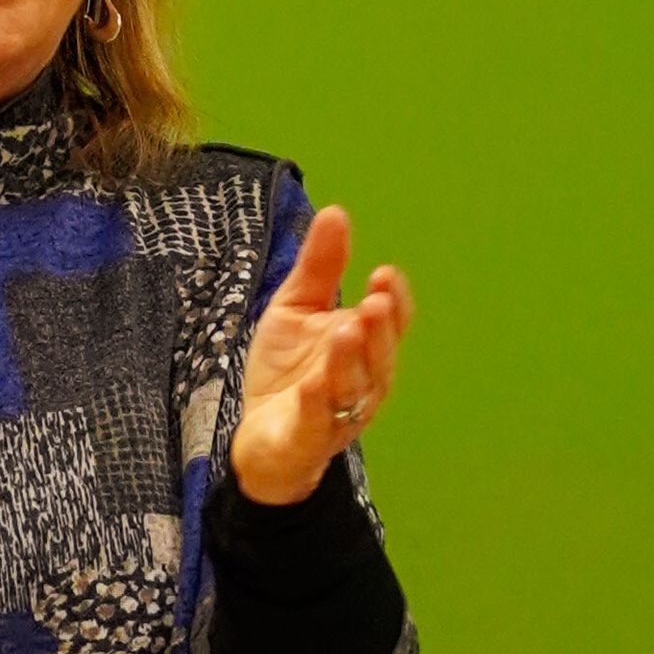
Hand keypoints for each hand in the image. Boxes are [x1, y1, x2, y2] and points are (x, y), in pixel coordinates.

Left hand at [228, 203, 410, 506]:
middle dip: (379, 330)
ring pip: (354, 389)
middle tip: (372, 303)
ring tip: (346, 331)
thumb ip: (319, 267)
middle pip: (380, 357)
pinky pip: (316, 425)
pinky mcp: (306, 441)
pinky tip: (310, 387)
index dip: (394, 302)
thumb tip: (335, 212)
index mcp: (365, 348)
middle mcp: (362, 381)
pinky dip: (315, 407)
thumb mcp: (296, 309)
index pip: (391, 324)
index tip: (383, 274)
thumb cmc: (288, 371)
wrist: (260, 436)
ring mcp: (337, 414)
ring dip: (351, 362)